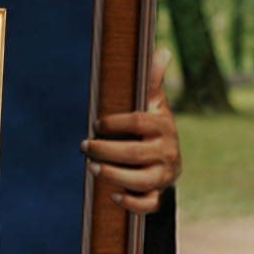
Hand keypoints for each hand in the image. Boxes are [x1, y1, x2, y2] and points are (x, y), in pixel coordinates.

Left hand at [82, 48, 180, 213]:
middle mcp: (168, 152)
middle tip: (84, 146)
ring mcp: (164, 175)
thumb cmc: (154, 126)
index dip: (115, 123)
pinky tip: (111, 194)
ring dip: (114, 175)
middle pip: (135, 153)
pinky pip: (148, 204)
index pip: (139, 122)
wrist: (169, 161)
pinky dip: (130, 202)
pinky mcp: (159, 194)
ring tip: (92, 169)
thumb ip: (152, 79)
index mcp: (164, 126)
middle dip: (106, 150)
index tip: (97, 123)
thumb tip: (162, 50)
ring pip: (141, 180)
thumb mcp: (154, 103)